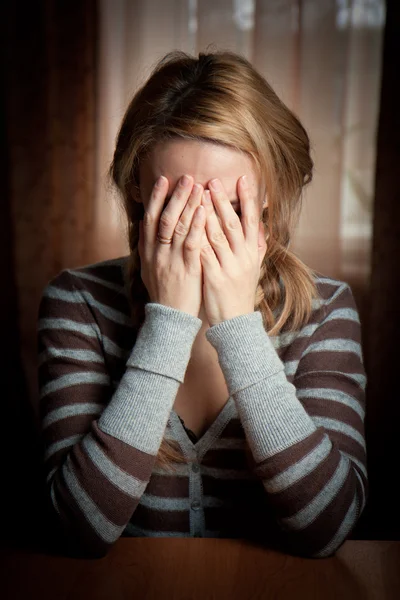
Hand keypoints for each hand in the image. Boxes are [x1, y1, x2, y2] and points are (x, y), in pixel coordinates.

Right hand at [138, 174, 205, 317]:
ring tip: (199, 186)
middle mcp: (157, 253)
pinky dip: (197, 225)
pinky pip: (191, 243)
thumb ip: (147, 245)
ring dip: (189, 204)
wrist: (170, 318)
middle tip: (187, 177)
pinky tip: (204, 211)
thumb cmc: (163, 291)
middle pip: (164, 218)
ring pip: (177, 227)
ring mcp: (171, 260)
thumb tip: (144, 222)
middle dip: (176, 196)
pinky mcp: (186, 269)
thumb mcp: (148, 267)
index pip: (150, 218)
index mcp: (148, 251)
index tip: (164, 180)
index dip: (156, 198)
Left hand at [199, 176, 266, 325]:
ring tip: (197, 196)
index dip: (248, 198)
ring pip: (217, 236)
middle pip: (233, 223)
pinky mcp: (215, 278)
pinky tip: (187, 225)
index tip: (243, 178)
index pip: (252, 219)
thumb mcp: (255, 267)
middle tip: (212, 181)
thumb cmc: (241, 291)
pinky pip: (204, 254)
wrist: (236, 321)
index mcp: (252, 251)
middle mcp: (243, 257)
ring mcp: (230, 267)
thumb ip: (257, 244)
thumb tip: (260, 223)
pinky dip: (196, 238)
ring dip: (207, 214)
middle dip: (223, 201)